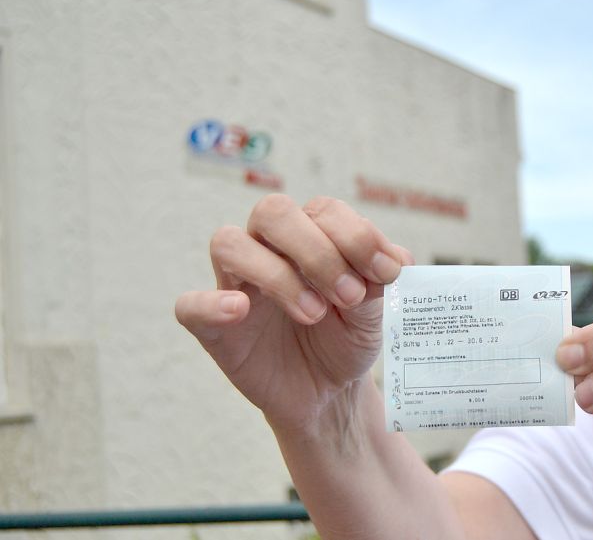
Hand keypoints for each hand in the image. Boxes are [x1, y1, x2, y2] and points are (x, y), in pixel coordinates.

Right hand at [175, 195, 410, 433]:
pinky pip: (191, 305)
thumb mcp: (375, 311)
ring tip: (315, 314)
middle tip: (348, 295)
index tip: (387, 273)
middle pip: (273, 212)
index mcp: (311, 234)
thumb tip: (392, 260)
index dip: (357, 236)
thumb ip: (379, 282)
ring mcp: (237, 284)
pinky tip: (242, 310)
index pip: (324, 210)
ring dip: (277, 275)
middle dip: (317, 250)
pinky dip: (212, 303)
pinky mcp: (214, 327)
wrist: (331, 392)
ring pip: (229, 243)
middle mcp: (269, 248)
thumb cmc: (348, 338)